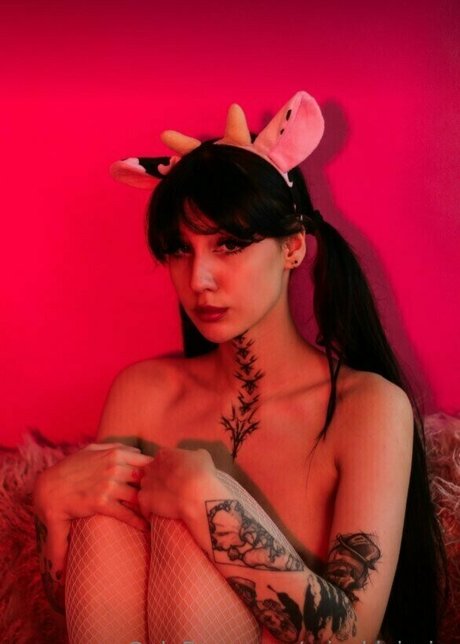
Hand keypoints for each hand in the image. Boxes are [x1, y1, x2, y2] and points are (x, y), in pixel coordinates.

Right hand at [33, 442, 153, 530]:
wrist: (49, 488)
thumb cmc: (70, 468)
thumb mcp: (92, 450)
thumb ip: (114, 447)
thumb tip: (134, 449)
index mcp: (115, 454)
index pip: (146, 461)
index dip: (157, 472)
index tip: (164, 482)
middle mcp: (115, 468)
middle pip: (146, 479)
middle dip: (157, 489)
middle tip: (167, 500)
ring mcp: (109, 485)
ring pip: (138, 496)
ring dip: (149, 506)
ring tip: (159, 515)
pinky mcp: (101, 503)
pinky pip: (125, 513)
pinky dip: (138, 521)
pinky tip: (145, 527)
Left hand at [138, 447, 217, 521]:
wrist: (197, 495)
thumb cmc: (203, 475)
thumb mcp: (202, 456)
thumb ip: (190, 456)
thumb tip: (190, 461)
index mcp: (165, 454)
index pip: (162, 461)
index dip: (169, 470)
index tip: (176, 478)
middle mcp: (151, 466)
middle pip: (152, 473)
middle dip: (159, 481)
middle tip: (172, 491)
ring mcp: (146, 483)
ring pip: (147, 489)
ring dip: (154, 495)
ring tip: (167, 504)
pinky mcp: (143, 499)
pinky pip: (144, 506)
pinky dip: (150, 511)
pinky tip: (160, 515)